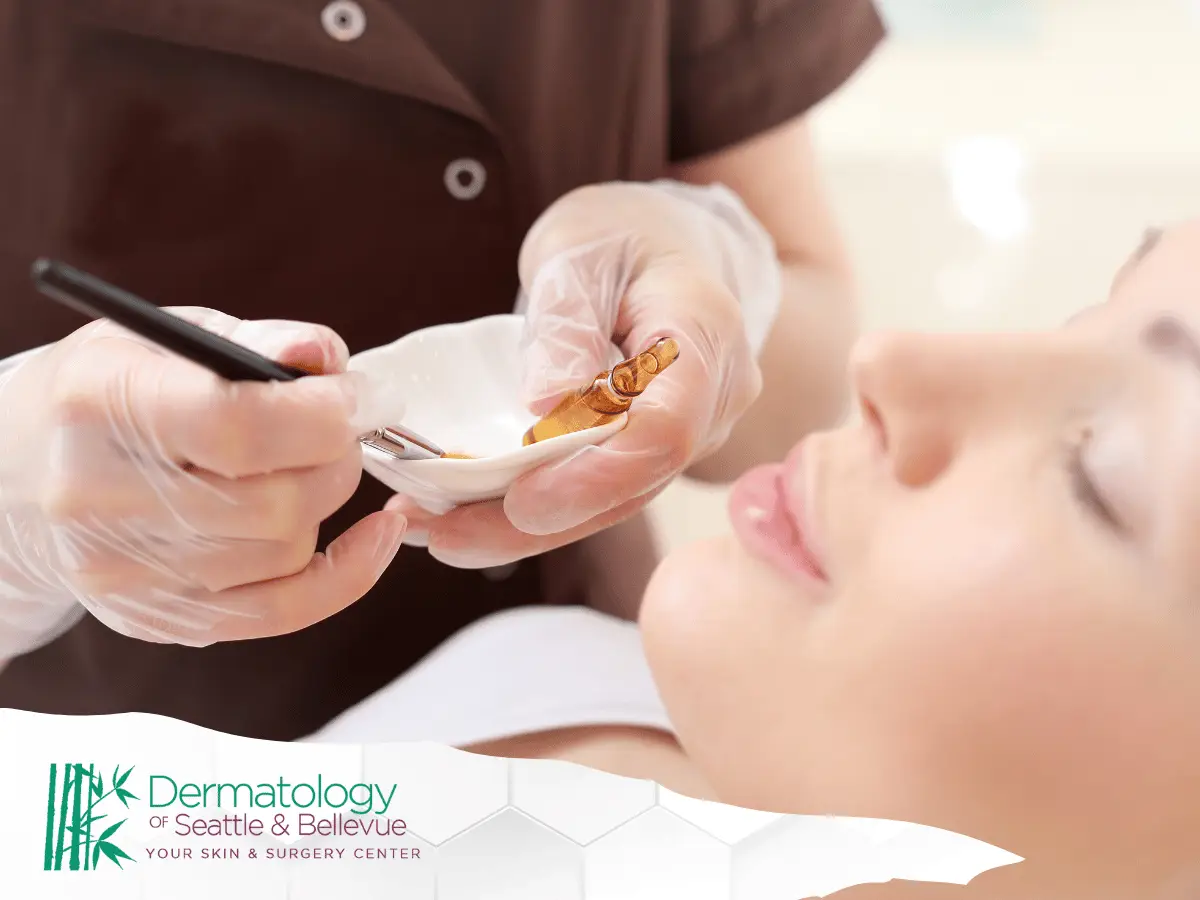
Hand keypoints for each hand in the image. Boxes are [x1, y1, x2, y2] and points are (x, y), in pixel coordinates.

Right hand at [0, 309, 405, 653]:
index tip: (362, 397)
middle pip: (274, 502)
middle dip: (338, 458)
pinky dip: (345, 576)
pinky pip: (280, 612)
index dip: (323, 415)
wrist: (16, 476)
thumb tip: (330, 360)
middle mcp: (99, 497)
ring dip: (327, 505)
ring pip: (284, 553)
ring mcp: (123, 571)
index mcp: (101, 403)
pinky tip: (372, 538)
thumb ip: (257, 341)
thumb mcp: (167, 338)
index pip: (236, 426)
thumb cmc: (110, 394)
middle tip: (344, 429)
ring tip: (312, 465)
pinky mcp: (155, 618)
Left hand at [390, 180, 779, 566]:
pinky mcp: (651, 454)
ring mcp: (689, 433)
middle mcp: (714, 399)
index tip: (521, 500)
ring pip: (612, 502)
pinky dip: (530, 510)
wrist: (658, 246)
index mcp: (704, 335)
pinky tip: (461, 519)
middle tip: (443, 534)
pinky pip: (598, 492)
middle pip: (634, 483)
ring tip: (433, 533)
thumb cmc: (619, 237)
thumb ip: (567, 322)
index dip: (596, 476)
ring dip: (522, 529)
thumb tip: (547, 405)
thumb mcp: (578, 252)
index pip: (668, 429)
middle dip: (540, 522)